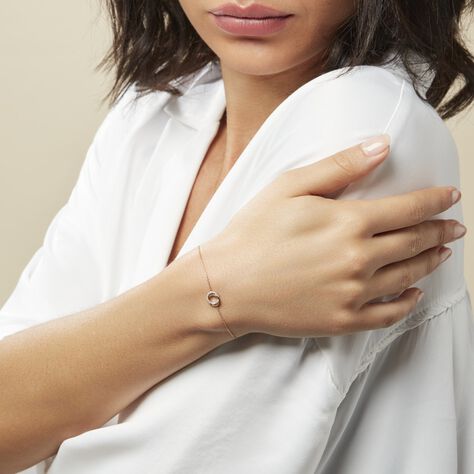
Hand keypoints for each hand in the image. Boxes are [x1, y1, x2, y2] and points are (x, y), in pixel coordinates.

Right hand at [201, 135, 466, 338]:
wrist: (226, 285)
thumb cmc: (252, 232)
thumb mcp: (289, 187)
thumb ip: (339, 166)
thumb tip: (382, 145)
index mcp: (348, 222)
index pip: (409, 208)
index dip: (435, 201)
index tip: (450, 196)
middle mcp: (358, 259)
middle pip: (414, 242)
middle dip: (440, 231)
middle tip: (455, 227)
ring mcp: (353, 294)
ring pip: (408, 276)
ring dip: (431, 262)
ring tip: (442, 253)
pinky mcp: (342, 321)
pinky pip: (389, 314)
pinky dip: (408, 303)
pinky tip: (414, 293)